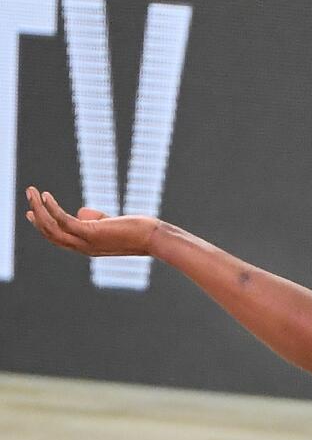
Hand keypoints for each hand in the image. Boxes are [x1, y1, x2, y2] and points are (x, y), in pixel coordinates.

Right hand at [25, 188, 159, 256]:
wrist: (155, 238)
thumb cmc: (139, 230)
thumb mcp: (112, 225)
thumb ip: (96, 219)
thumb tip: (80, 211)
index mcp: (86, 246)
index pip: (58, 237)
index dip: (42, 224)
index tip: (31, 211)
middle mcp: (82, 247)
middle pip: (49, 233)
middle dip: (36, 215)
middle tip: (29, 196)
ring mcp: (85, 242)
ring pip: (51, 228)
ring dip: (38, 209)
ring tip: (31, 191)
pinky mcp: (91, 233)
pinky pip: (64, 221)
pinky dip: (52, 209)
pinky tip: (46, 196)